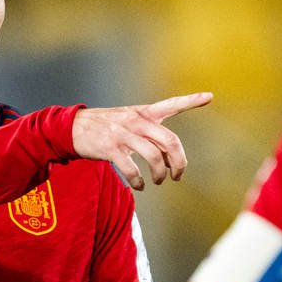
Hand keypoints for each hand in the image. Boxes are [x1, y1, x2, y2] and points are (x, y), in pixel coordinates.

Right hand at [71, 92, 211, 189]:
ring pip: (154, 157)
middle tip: (178, 176)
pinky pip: (132, 169)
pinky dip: (138, 181)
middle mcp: (136, 121)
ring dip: (160, 174)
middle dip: (179, 162)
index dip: (191, 101)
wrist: (72, 128)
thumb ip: (150, 135)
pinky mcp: (111, 148)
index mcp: (143, 113)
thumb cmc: (105, 128)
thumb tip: (171, 160)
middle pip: (170, 141)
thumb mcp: (128, 122)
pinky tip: (139, 185)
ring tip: (159, 181)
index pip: (171, 104)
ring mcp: (123, 134)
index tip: (209, 96)